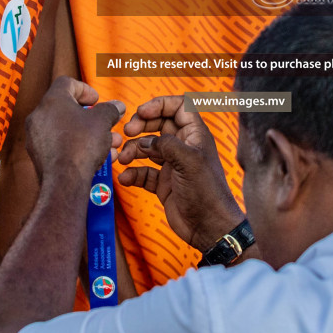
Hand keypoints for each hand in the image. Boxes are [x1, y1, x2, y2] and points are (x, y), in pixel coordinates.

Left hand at [23, 77, 122, 188]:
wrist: (65, 180)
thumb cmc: (81, 145)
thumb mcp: (103, 121)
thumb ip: (110, 109)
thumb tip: (117, 106)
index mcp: (52, 100)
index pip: (67, 83)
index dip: (85, 89)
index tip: (96, 101)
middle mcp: (39, 115)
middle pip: (66, 108)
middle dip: (90, 117)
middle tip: (104, 124)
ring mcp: (36, 136)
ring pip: (65, 129)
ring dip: (86, 133)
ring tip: (106, 144)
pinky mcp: (37, 155)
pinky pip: (58, 144)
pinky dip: (75, 146)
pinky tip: (93, 156)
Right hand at [116, 95, 242, 252]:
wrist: (209, 228)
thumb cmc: (207, 193)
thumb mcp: (189, 162)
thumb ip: (167, 144)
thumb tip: (147, 140)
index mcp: (195, 135)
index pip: (179, 107)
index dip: (160, 104)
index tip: (141, 112)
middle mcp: (183, 147)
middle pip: (159, 124)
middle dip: (142, 125)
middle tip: (127, 132)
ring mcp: (173, 165)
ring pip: (148, 148)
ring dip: (133, 150)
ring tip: (123, 158)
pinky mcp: (164, 183)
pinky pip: (144, 172)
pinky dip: (134, 173)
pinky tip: (127, 179)